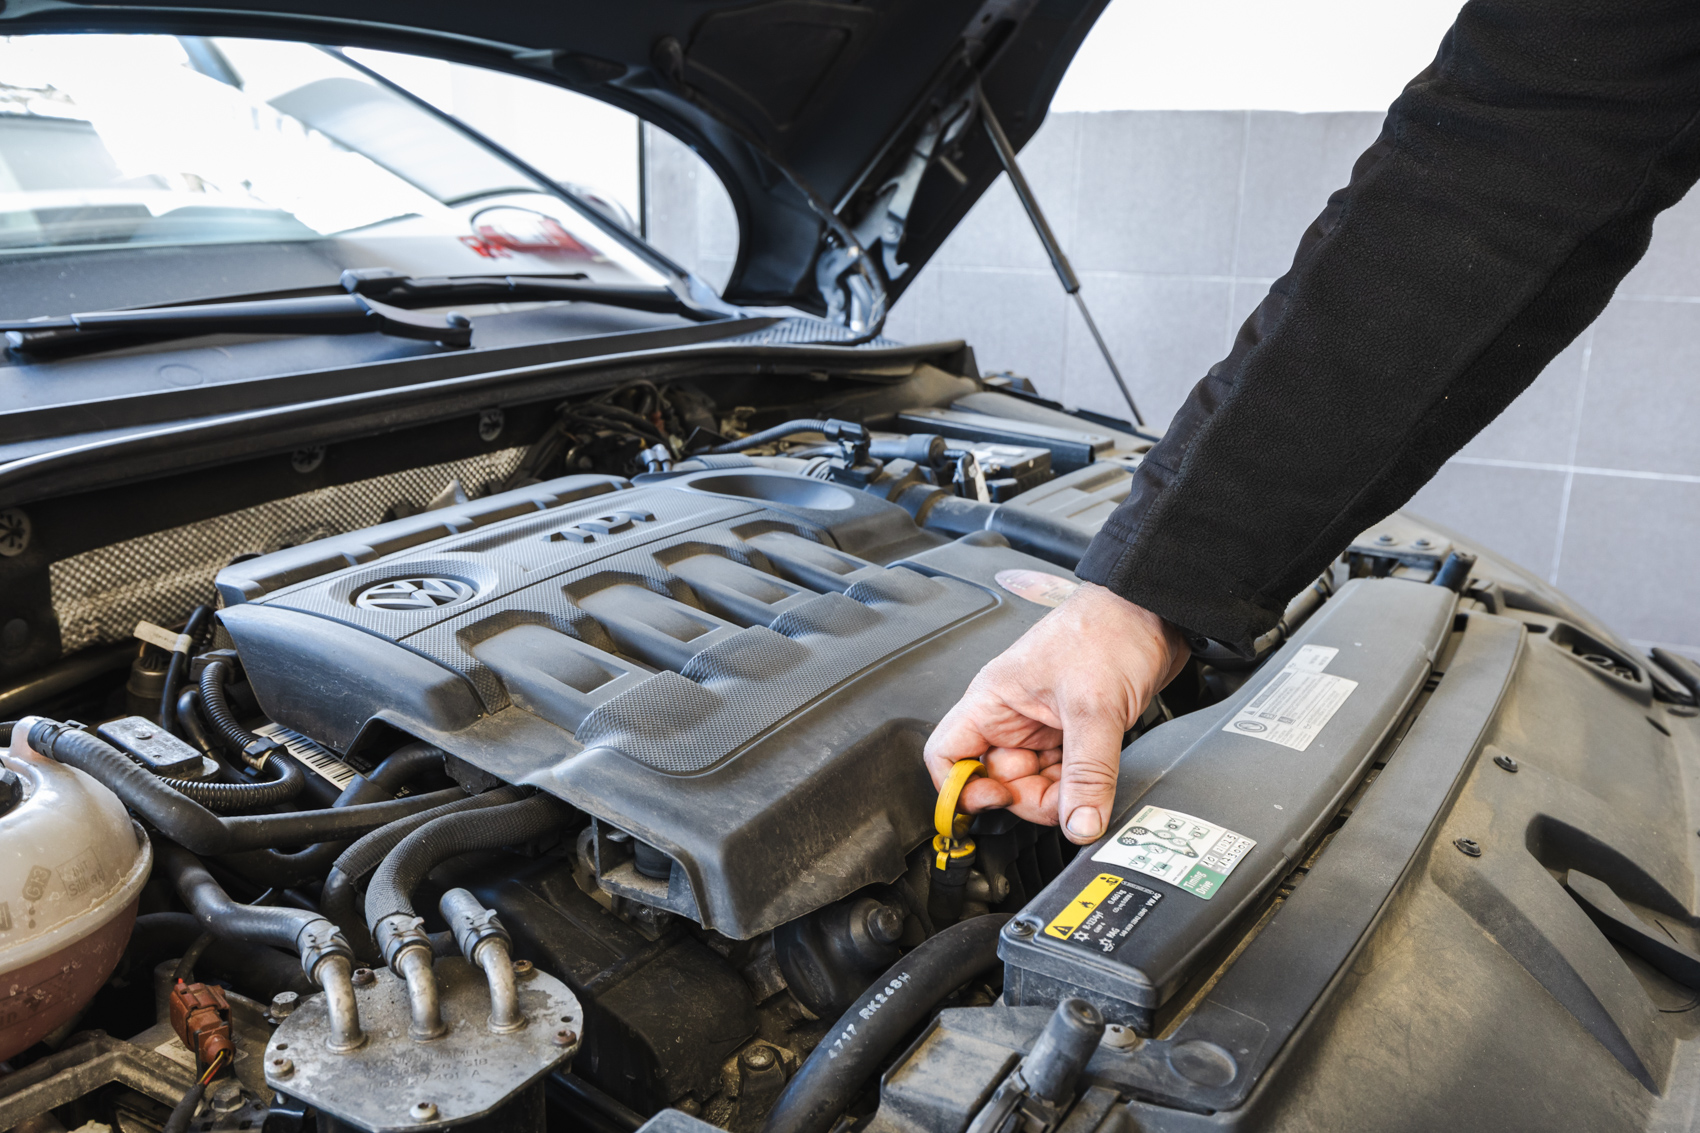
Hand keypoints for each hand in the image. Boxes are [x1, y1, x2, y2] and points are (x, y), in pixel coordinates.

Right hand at [924, 581, 1189, 843]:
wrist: (1154, 614)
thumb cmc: (1108, 631)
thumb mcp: (1094, 709)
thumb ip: (1087, 775)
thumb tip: (1080, 825)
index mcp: (992, 701)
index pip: (946, 756)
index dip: (960, 789)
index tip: (995, 803)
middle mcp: (1011, 716)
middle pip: (996, 780)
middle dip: (1028, 799)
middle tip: (1064, 803)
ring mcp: (1042, 725)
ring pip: (1032, 782)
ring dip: (1059, 797)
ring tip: (1088, 791)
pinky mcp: (1073, 732)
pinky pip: (1064, 776)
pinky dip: (1080, 788)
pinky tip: (1098, 783)